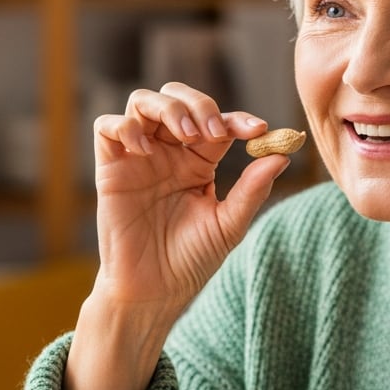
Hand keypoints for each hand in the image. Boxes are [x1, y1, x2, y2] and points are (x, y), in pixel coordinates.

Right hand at [92, 82, 289, 313]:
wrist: (154, 292)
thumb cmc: (190, 261)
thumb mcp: (228, 225)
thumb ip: (252, 190)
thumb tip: (282, 155)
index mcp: (199, 162)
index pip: (218, 123)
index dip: (238, 119)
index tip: (258, 130)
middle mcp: (168, 153)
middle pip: (178, 98)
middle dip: (199, 104)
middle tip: (215, 132)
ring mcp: (138, 157)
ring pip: (143, 102)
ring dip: (168, 108)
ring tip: (186, 137)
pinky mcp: (110, 168)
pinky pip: (107, 126)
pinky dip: (126, 126)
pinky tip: (145, 150)